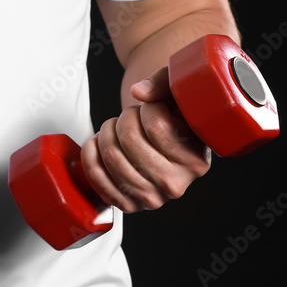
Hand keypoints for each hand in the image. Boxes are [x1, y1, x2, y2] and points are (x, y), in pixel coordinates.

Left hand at [80, 67, 211, 211]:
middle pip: (129, 140)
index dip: (146, 108)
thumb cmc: (171, 115)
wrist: (162, 142)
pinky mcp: (128, 204)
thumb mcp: (178, 90)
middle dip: (124, 118)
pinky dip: (90, 153)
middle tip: (131, 117)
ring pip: (111, 155)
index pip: (156, 126)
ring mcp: (151, 197)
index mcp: (196, 159)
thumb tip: (139, 92)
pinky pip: (97, 177)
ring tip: (118, 129)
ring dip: (106, 133)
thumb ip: (162, 82)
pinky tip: (98, 143)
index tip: (152, 107)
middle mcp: (176, 184)